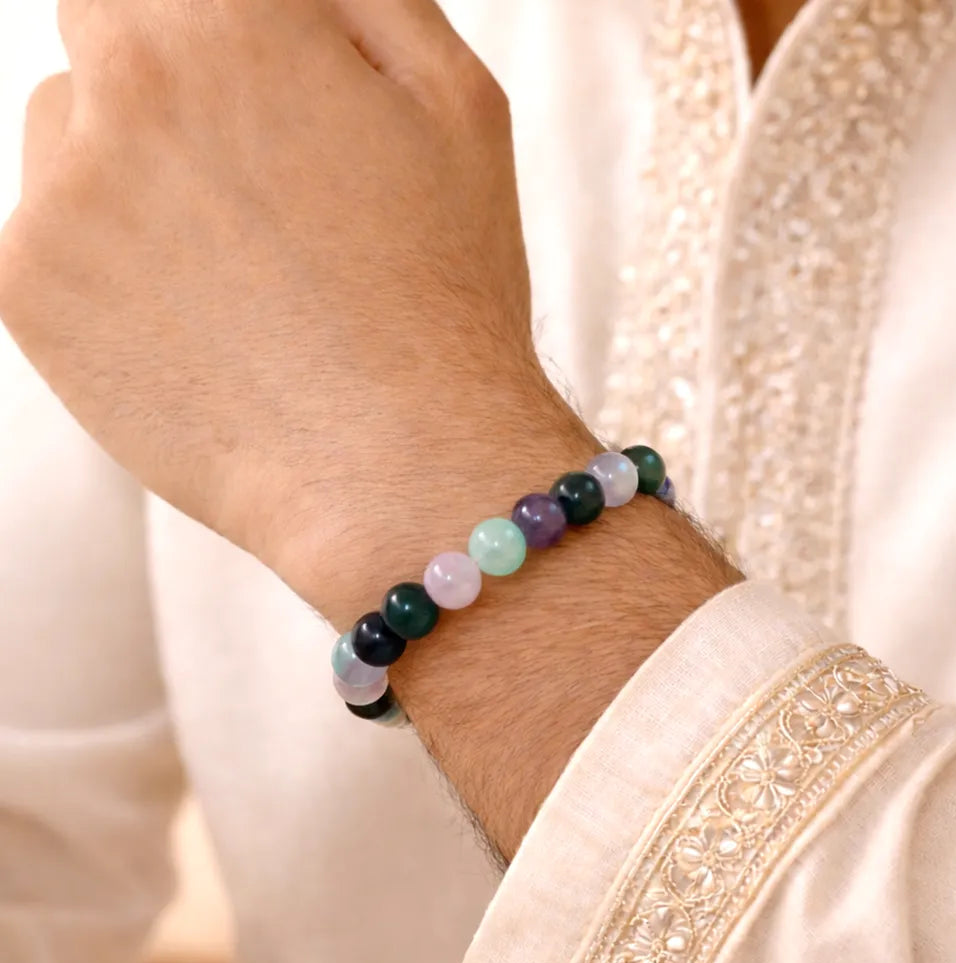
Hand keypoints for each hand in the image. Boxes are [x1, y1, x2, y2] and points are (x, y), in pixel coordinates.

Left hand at [0, 0, 546, 619]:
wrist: (403, 470)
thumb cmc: (448, 298)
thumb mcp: (460, 106)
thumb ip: (367, 0)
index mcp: (233, 22)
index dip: (219, 30)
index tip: (250, 97)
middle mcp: (126, 85)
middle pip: (107, 25)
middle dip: (170, 79)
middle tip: (250, 177)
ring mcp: (61, 193)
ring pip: (67, 130)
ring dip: (129, 166)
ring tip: (233, 268)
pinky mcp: (27, 295)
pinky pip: (45, 235)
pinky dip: (104, 263)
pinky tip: (195, 321)